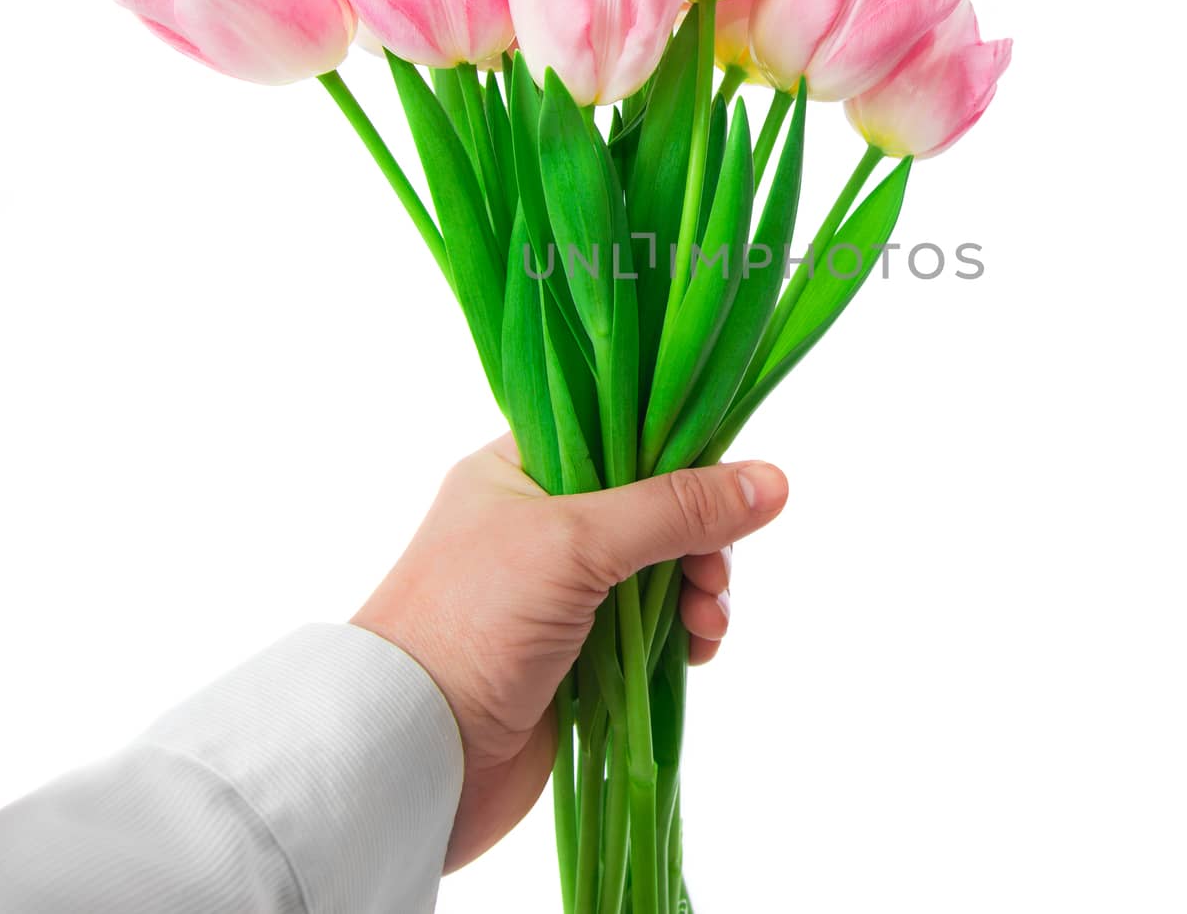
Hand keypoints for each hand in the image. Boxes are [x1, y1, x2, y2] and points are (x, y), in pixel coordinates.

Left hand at [351, 435, 788, 870]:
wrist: (413, 756)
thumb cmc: (473, 623)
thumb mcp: (577, 542)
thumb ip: (675, 508)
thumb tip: (774, 481)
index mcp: (520, 469)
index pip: (620, 430)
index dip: (679, 451)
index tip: (727, 483)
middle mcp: (539, 520)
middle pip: (655, 503)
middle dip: (700, 537)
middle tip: (711, 579)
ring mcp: (559, 590)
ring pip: (661, 568)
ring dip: (699, 589)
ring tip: (706, 626)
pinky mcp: (578, 652)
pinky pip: (653, 627)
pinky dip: (683, 634)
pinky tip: (694, 652)